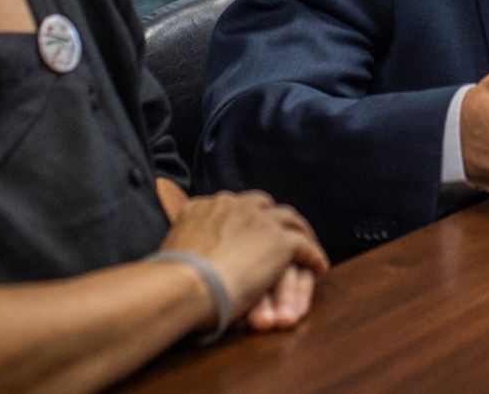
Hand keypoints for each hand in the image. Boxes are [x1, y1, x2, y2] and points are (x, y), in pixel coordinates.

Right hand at [159, 191, 327, 331]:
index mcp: (204, 206)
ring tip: (306, 247)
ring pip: (289, 220)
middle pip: (263, 205)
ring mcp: (259, 220)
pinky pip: (305, 245)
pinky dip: (313, 255)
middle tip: (281, 235)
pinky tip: (318, 267)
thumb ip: (183, 241)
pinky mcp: (280, 240)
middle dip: (273, 219)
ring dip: (299, 233)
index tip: (249, 232)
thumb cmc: (171, 278)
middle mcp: (233, 205)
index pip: (232, 206)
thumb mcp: (170, 248)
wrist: (185, 284)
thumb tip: (180, 254)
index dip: (244, 219)